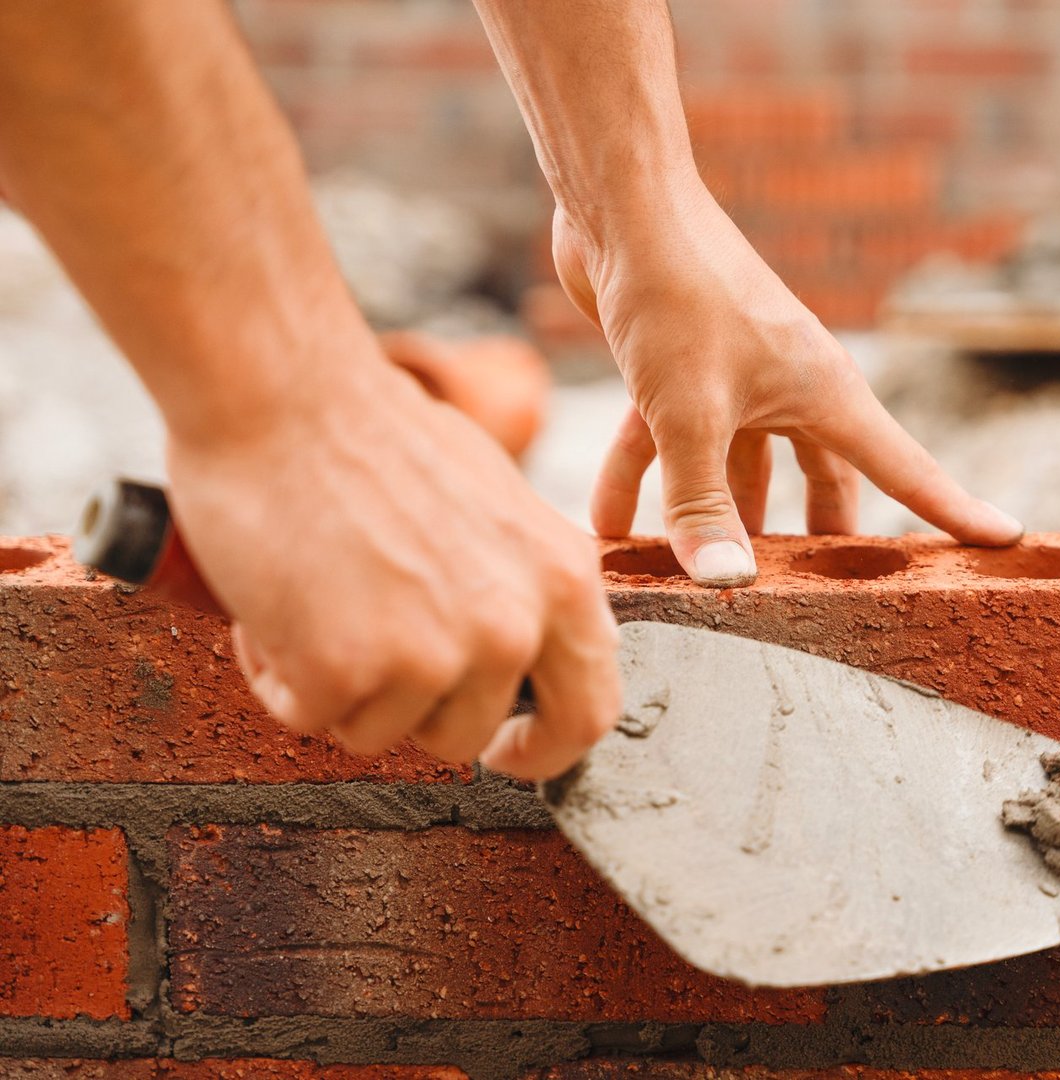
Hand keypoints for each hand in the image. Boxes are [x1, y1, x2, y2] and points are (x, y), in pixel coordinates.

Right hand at [165, 334, 619, 779]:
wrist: (284, 394)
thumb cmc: (378, 437)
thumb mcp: (500, 507)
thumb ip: (527, 581)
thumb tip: (537, 642)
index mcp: (565, 579)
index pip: (592, 709)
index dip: (547, 747)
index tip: (506, 749)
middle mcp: (515, 624)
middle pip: (470, 738)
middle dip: (417, 720)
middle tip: (376, 683)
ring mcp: (435, 654)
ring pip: (382, 733)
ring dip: (343, 689)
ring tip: (317, 602)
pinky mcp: (349, 671)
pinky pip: (310, 717)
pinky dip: (281, 678)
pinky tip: (273, 609)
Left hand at [553, 184, 1023, 585]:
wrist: (621, 203)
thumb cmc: (675, 295)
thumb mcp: (686, 414)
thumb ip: (702, 503)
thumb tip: (728, 584)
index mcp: (826, 394)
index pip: (907, 469)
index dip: (954, 511)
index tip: (1006, 542)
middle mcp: (794, 388)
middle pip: (822, 480)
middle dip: (812, 539)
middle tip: (815, 597)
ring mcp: (740, 379)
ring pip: (738, 468)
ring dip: (710, 518)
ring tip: (691, 582)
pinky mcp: (684, 371)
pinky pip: (671, 441)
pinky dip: (642, 478)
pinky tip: (607, 527)